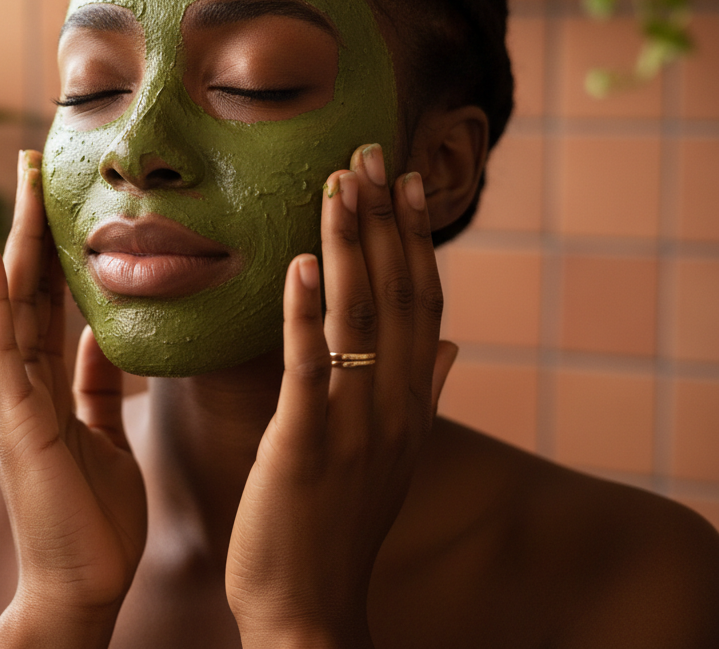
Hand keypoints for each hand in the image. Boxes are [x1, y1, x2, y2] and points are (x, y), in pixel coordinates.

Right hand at [0, 150, 147, 647]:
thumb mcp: (102, 435)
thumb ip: (95, 388)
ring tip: (20, 181)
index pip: (45, 299)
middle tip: (33, 159)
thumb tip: (97, 343)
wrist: (82, 585)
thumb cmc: (93, 519)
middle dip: (30, 222)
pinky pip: (0, 350)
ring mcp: (12, 401)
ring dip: (14, 239)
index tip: (60, 191)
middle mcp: (20, 384)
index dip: (52, 244)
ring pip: (9, 304)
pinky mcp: (16, 423)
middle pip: (23, 287)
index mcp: (43, 386)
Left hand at [225, 143, 457, 647]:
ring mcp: (354, 426)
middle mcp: (394, 408)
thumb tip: (451, 346)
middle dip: (385, 221)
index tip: (406, 180)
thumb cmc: (338, 527)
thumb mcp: (393, 459)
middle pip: (398, 296)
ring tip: (339, 183)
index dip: (417, 240)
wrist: (309, 609)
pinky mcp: (306, 445)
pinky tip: (304, 262)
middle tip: (369, 152)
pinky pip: (310, 366)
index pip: (423, 305)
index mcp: (412, 406)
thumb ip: (424, 396)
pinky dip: (309, 311)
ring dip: (352, 245)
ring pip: (360, 318)